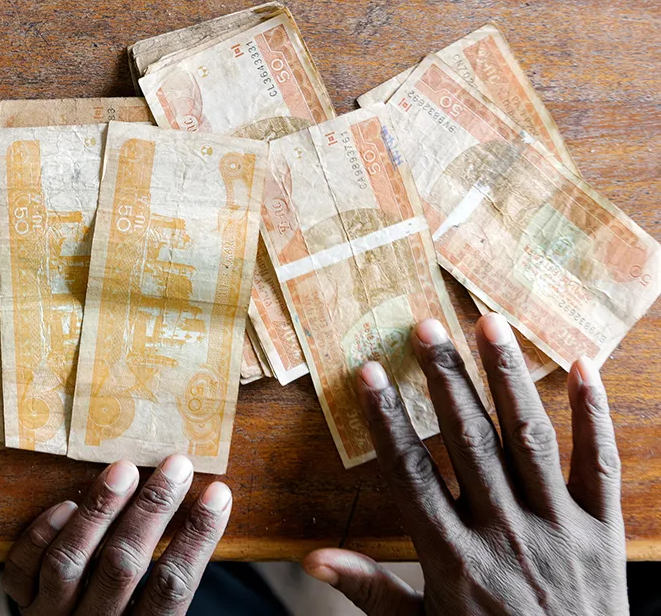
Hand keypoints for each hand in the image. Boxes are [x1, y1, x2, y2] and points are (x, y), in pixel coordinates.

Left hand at [2, 454, 232, 614]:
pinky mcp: (22, 604)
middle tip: (176, 465)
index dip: (198, 538)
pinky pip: (23, 572)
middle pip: (123, 567)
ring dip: (98, 512)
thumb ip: (166, 579)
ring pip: (69, 563)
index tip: (218, 494)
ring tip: (123, 470)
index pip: (173, 586)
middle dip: (152, 511)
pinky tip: (65, 506)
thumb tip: (207, 504)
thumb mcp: (151, 613)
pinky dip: (42, 536)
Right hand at [304, 313, 627, 614]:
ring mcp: (558, 529)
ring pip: (530, 439)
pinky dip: (593, 415)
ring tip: (488, 323)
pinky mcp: (603, 532)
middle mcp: (506, 534)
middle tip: (426, 326)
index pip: (411, 473)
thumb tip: (310, 558)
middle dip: (445, 379)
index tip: (368, 372)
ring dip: (507, 377)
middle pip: (470, 441)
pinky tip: (581, 365)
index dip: (387, 420)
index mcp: (454, 558)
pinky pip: (598, 466)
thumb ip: (369, 590)